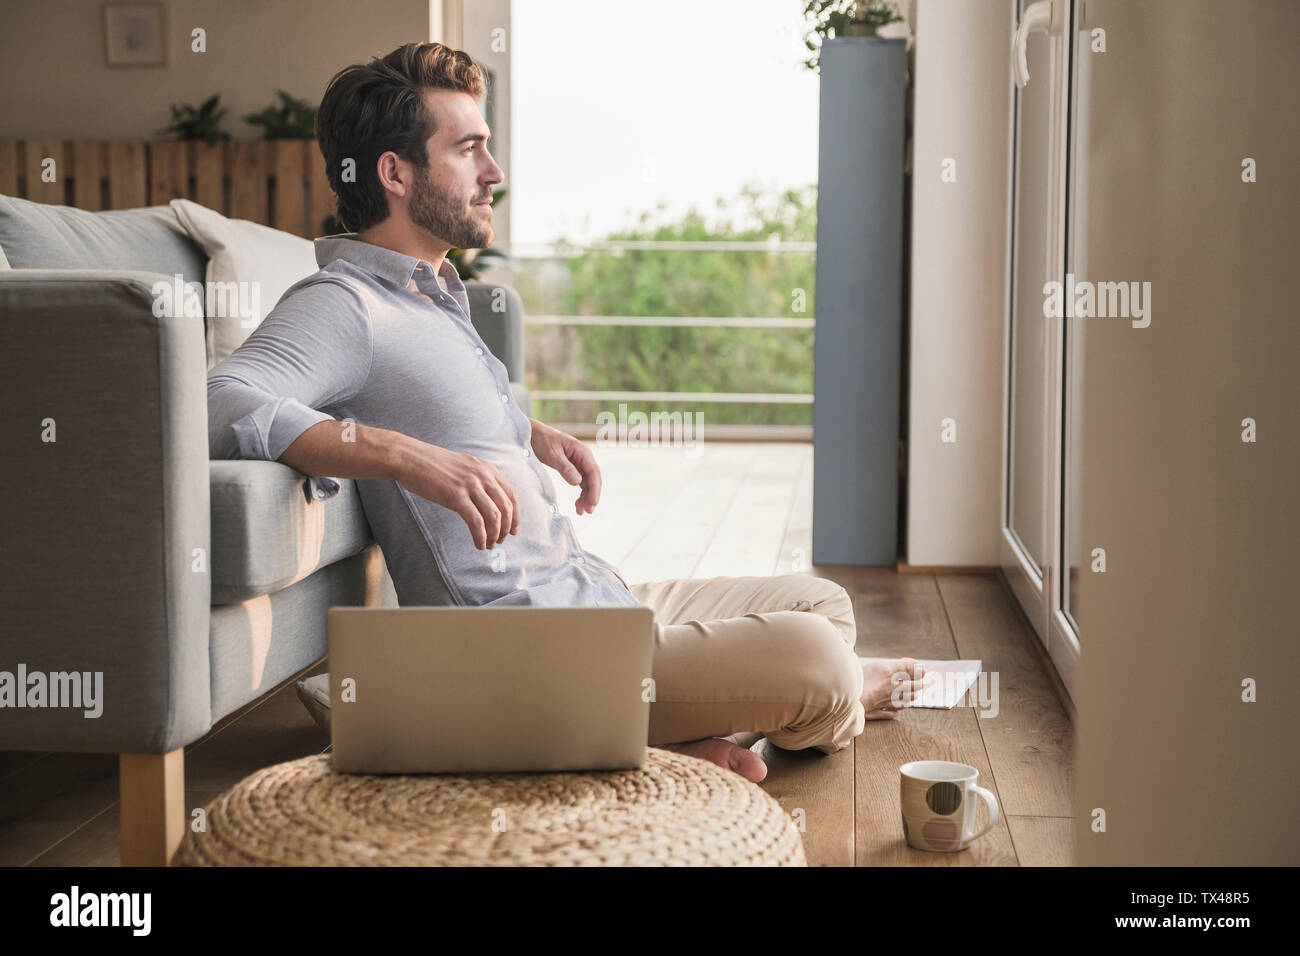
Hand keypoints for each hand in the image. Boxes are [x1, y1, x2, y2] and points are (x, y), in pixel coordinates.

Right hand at [393, 439, 518, 548]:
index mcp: (486, 469)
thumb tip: (486, 504)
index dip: (515, 515)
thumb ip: (478, 481)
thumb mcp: (463, 467)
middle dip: (505, 529)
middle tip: (499, 541)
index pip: (511, 495)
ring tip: (488, 545)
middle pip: (505, 508)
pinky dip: (480, 536)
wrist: (410, 458)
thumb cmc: (432, 465)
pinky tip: (478, 544)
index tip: (513, 530)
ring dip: (494, 535)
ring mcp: (470, 485)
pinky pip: (476, 521)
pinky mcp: (455, 496)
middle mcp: (482, 475)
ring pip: (494, 516)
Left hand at [528, 418, 601, 514]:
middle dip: (592, 496)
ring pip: (588, 484)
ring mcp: (579, 463)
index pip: (594, 472)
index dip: (595, 489)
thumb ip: (565, 468)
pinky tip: (577, 505)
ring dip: (587, 498)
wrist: (532, 434)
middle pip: (593, 480)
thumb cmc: (542, 440)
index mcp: (582, 452)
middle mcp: (584, 458)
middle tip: (587, 512)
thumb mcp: (553, 454)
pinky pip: (581, 483)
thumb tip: (578, 482)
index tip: (592, 503)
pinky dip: (581, 495)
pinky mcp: (573, 468)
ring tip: (581, 512)